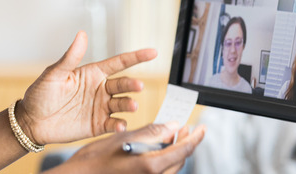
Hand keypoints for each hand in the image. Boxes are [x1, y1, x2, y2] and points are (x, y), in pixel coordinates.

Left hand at [18, 31, 156, 144]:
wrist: (31, 122)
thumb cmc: (41, 94)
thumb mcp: (54, 74)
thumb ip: (70, 57)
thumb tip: (81, 34)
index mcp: (92, 73)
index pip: (118, 63)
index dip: (136, 57)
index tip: (153, 52)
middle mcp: (100, 90)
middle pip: (123, 84)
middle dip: (132, 85)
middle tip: (138, 86)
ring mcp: (100, 108)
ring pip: (121, 104)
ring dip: (129, 105)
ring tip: (131, 105)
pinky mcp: (98, 125)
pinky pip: (113, 124)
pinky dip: (120, 125)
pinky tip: (121, 125)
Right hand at [50, 122, 205, 173]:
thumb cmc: (94, 161)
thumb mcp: (123, 138)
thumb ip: (151, 132)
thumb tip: (171, 127)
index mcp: (151, 166)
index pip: (183, 150)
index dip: (195, 137)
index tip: (202, 127)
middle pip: (179, 160)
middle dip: (183, 143)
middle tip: (185, 128)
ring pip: (170, 167)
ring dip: (172, 151)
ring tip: (168, 136)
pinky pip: (158, 172)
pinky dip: (161, 160)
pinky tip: (154, 149)